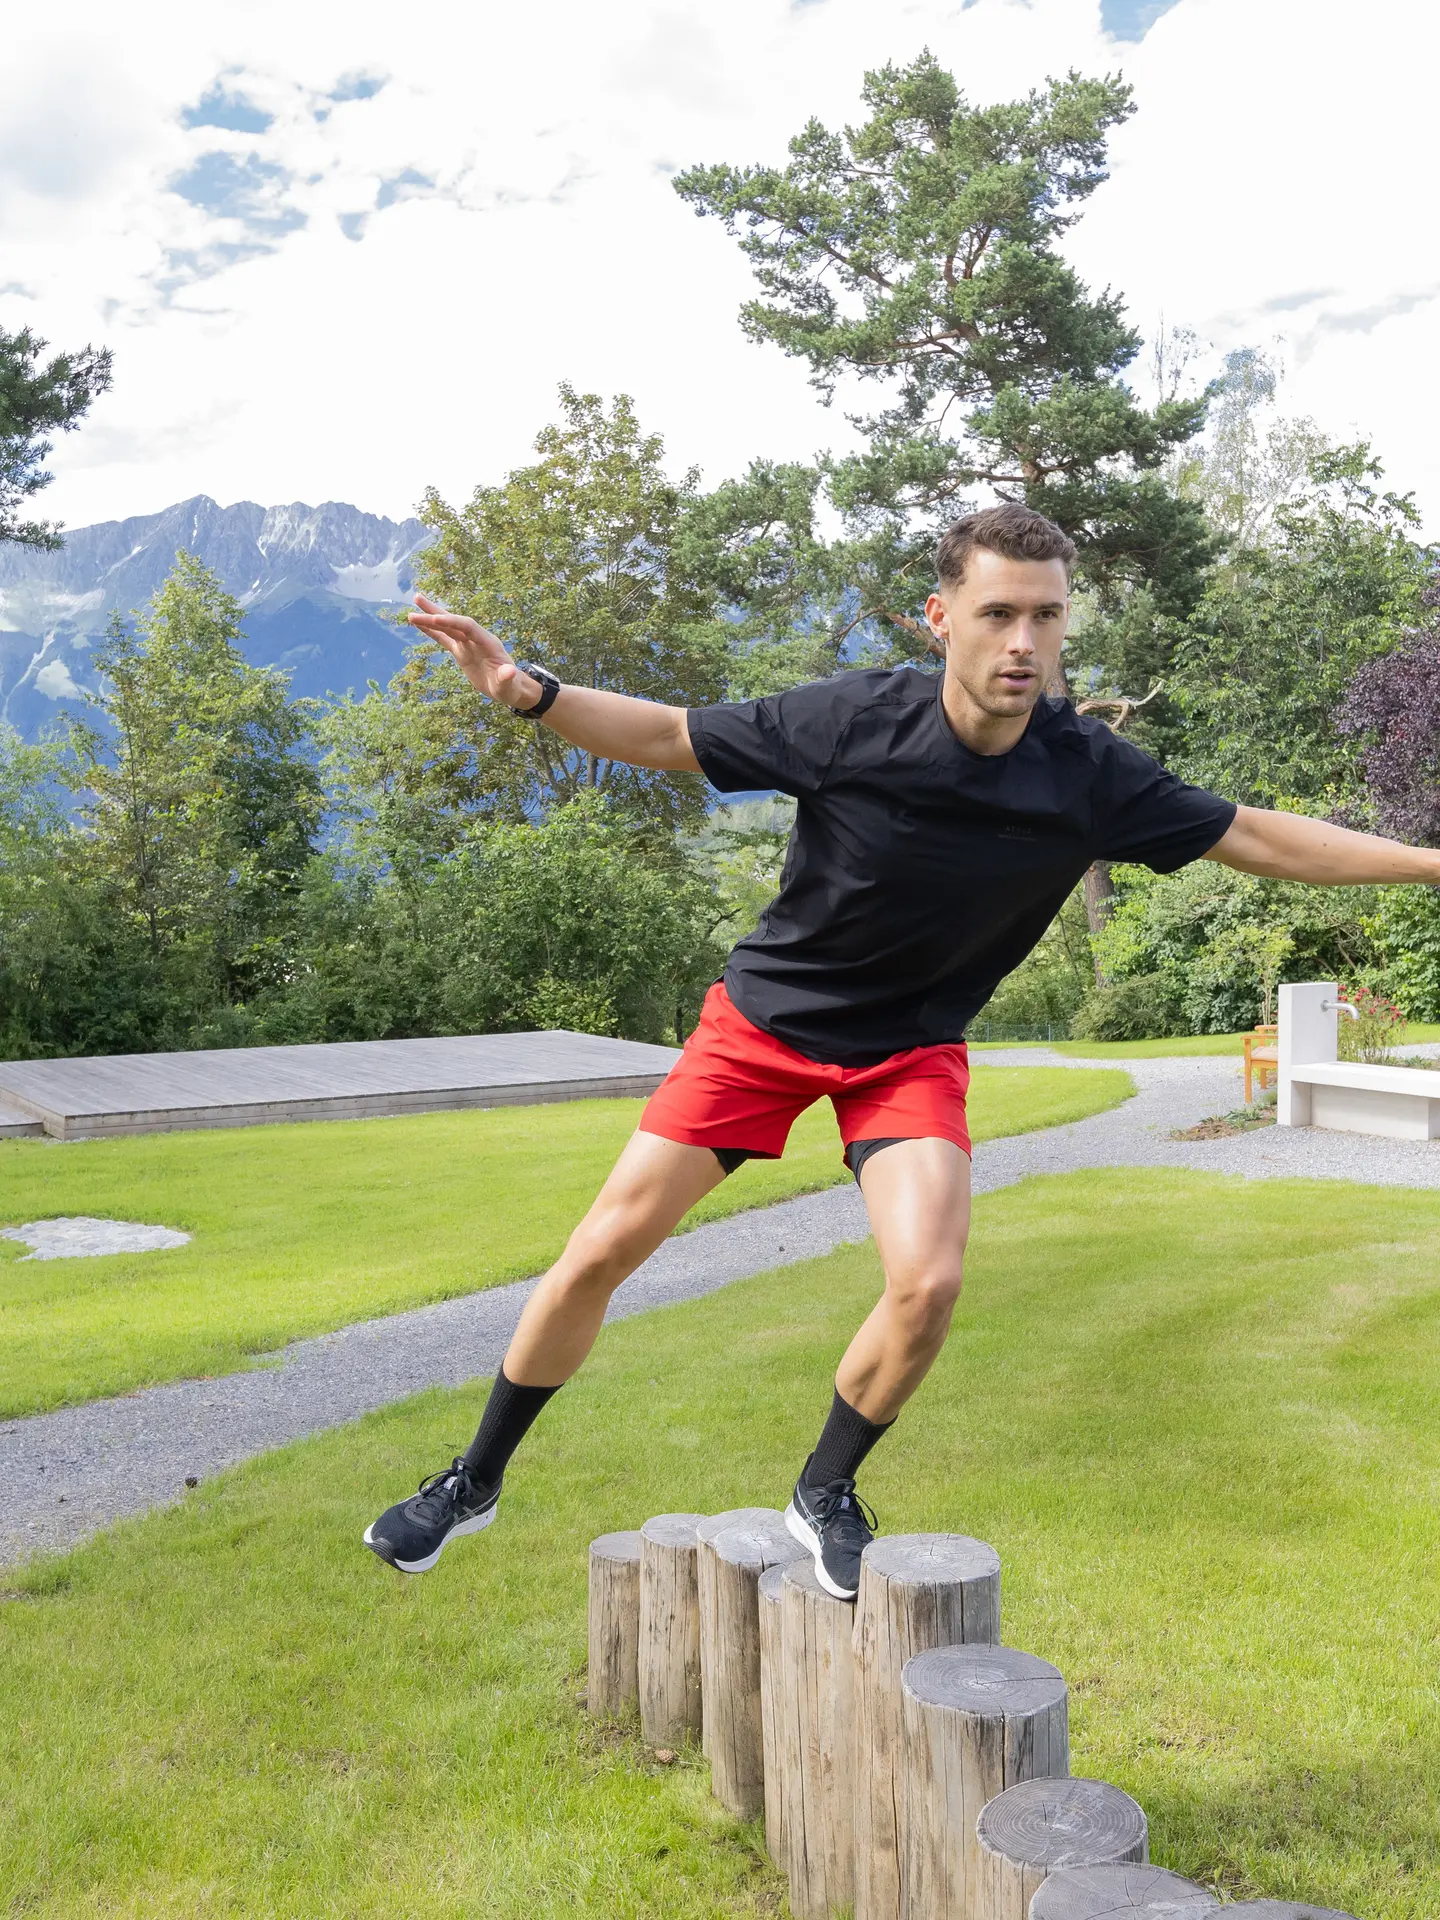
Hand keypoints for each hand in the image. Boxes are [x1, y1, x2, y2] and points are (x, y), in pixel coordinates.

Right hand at [407, 594, 541, 709]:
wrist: (508, 688)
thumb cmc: (510, 687)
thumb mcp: (509, 685)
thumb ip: (507, 678)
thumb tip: (509, 672)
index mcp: (488, 643)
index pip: (468, 627)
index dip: (453, 622)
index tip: (435, 618)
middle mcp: (476, 639)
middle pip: (454, 622)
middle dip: (435, 613)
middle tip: (417, 601)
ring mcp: (467, 644)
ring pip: (446, 628)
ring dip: (429, 619)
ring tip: (411, 612)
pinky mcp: (461, 651)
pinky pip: (444, 639)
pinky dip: (431, 632)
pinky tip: (419, 625)